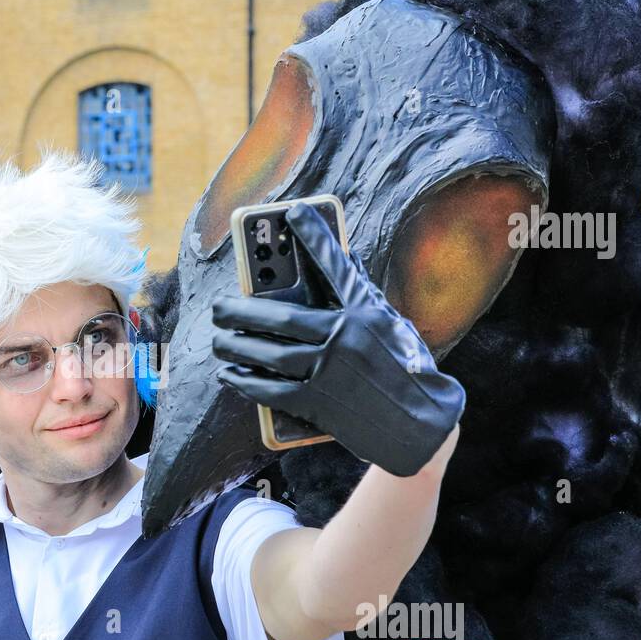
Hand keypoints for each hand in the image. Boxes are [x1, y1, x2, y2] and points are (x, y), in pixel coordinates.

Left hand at [212, 201, 465, 475]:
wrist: (423, 427)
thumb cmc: (409, 372)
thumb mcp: (393, 326)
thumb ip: (363, 296)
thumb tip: (345, 260)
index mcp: (366, 312)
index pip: (334, 265)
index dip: (313, 236)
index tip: (292, 212)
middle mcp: (345, 337)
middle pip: (280, 316)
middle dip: (241, 310)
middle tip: (218, 308)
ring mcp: (330, 370)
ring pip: (269, 353)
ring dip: (236, 346)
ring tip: (218, 341)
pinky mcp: (319, 402)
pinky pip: (272, 389)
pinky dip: (246, 382)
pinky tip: (230, 375)